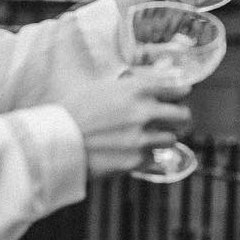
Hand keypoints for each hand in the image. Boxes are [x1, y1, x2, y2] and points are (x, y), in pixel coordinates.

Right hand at [56, 72, 193, 176]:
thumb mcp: (102, 86)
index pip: (178, 87)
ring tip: (148, 138)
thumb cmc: (74, 110)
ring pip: (172, 138)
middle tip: (173, 120)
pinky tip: (133, 152)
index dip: (180, 92)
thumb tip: (154, 78)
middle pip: (184, 115)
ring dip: (164, 138)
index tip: (180, 95)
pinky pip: (155, 159)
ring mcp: (142, 138)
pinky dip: (148, 157)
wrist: (56, 141)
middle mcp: (145, 112)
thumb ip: (131, 83)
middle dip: (180, 117)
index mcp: (137, 89)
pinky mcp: (136, 160)